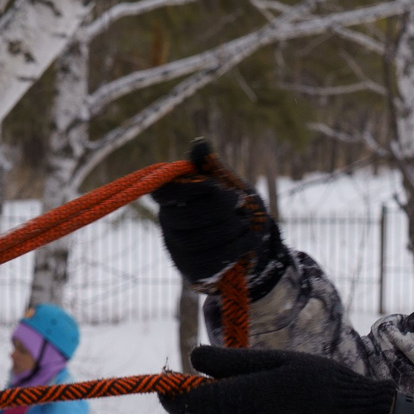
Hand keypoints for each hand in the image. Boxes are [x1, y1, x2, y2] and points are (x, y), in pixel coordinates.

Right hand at [153, 143, 280, 283]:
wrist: (250, 241)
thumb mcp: (227, 183)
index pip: (163, 191)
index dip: (187, 188)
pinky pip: (211, 262)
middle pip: (187, 216)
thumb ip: (211, 167)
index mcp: (172, 197)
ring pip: (200, 241)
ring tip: (246, 222)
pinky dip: (235, 249)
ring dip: (231, 229)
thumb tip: (199, 143)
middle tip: (240, 203)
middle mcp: (168, 223)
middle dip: (220, 209)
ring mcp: (177, 249)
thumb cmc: (234, 206)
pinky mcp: (191, 270)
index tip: (215, 185)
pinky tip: (249, 240)